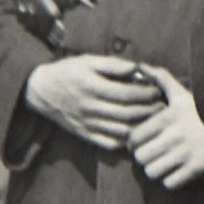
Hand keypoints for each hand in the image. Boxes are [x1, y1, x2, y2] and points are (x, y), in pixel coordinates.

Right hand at [28, 53, 163, 150]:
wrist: (41, 91)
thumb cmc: (67, 71)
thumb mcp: (87, 60)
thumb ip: (113, 64)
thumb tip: (137, 68)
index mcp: (91, 87)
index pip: (126, 94)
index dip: (145, 93)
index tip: (158, 90)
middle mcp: (90, 108)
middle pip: (127, 113)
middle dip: (148, 110)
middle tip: (162, 106)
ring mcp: (88, 124)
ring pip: (121, 131)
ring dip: (141, 127)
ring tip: (155, 120)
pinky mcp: (85, 135)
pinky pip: (110, 143)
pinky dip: (126, 141)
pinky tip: (137, 133)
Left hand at [124, 74, 203, 187]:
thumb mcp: (182, 93)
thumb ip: (161, 79)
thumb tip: (141, 66)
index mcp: (166, 118)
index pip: (134, 138)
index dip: (133, 143)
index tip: (140, 143)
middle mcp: (173, 137)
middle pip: (141, 158)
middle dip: (143, 158)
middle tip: (150, 155)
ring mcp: (184, 154)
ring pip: (152, 172)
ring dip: (155, 170)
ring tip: (161, 164)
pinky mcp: (196, 169)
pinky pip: (170, 183)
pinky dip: (170, 180)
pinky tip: (175, 172)